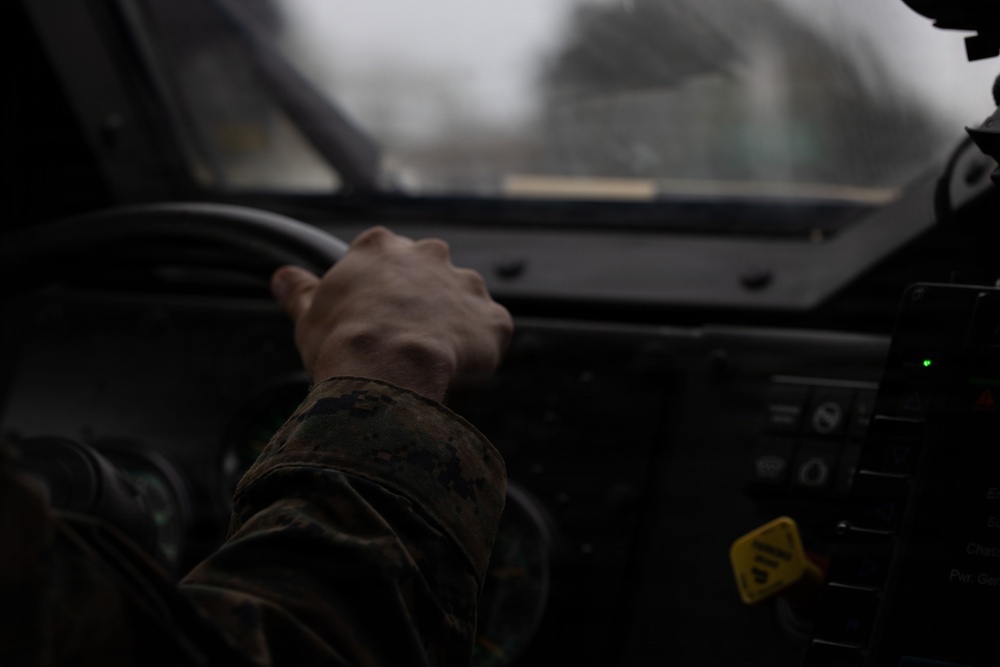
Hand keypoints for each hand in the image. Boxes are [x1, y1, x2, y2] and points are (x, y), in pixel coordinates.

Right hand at [270, 227, 513, 402]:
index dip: (379, 292)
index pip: (384, 258)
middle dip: (420, 303)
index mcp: (382, 248)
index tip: (372, 317)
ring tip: (430, 362)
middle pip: (428, 275)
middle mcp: (430, 255)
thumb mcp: (309, 314)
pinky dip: (478, 352)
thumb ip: (300, 290)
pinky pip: (489, 334)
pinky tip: (456, 372)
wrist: (388, 372)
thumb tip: (282, 277)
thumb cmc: (342, 343)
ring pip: (463, 303)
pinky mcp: (494, 320)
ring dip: (452, 326)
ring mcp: (467, 285)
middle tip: (402, 341)